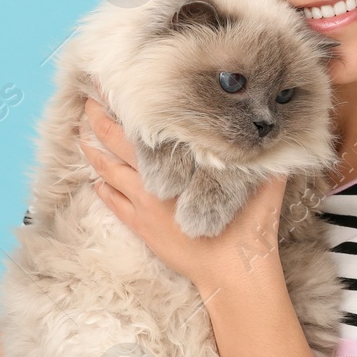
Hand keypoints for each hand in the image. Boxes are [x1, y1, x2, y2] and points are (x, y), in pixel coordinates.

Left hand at [79, 96, 288, 295]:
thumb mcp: (264, 184)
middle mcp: (154, 183)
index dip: (127, 104)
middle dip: (100, 119)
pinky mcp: (142, 229)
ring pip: (108, 172)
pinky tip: (96, 180)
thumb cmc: (248, 228)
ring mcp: (144, 207)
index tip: (114, 82)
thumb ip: (265, 157)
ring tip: (81, 134)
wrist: (233, 273)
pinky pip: (113, 204)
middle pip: (117, 143)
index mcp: (179, 166)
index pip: (144, 126)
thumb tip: (276, 129)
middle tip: (87, 98)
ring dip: (93, 151)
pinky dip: (103, 188)